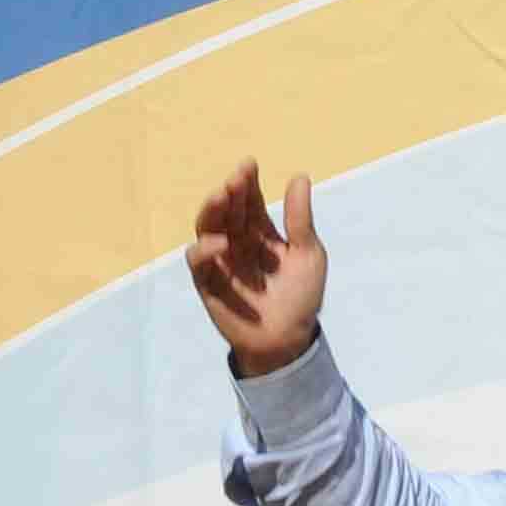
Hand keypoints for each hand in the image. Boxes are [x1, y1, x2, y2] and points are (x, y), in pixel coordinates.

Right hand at [185, 161, 328, 375]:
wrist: (290, 340)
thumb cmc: (301, 296)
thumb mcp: (308, 254)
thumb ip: (299, 219)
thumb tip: (299, 176)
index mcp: (259, 233)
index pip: (249, 201)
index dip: (247, 183)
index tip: (249, 165)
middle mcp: (237, 242)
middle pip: (226, 210)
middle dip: (229, 192)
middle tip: (236, 179)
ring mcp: (221, 261)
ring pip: (207, 228)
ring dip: (212, 210)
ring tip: (222, 196)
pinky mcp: (208, 283)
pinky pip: (198, 262)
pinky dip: (205, 249)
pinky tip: (222, 243)